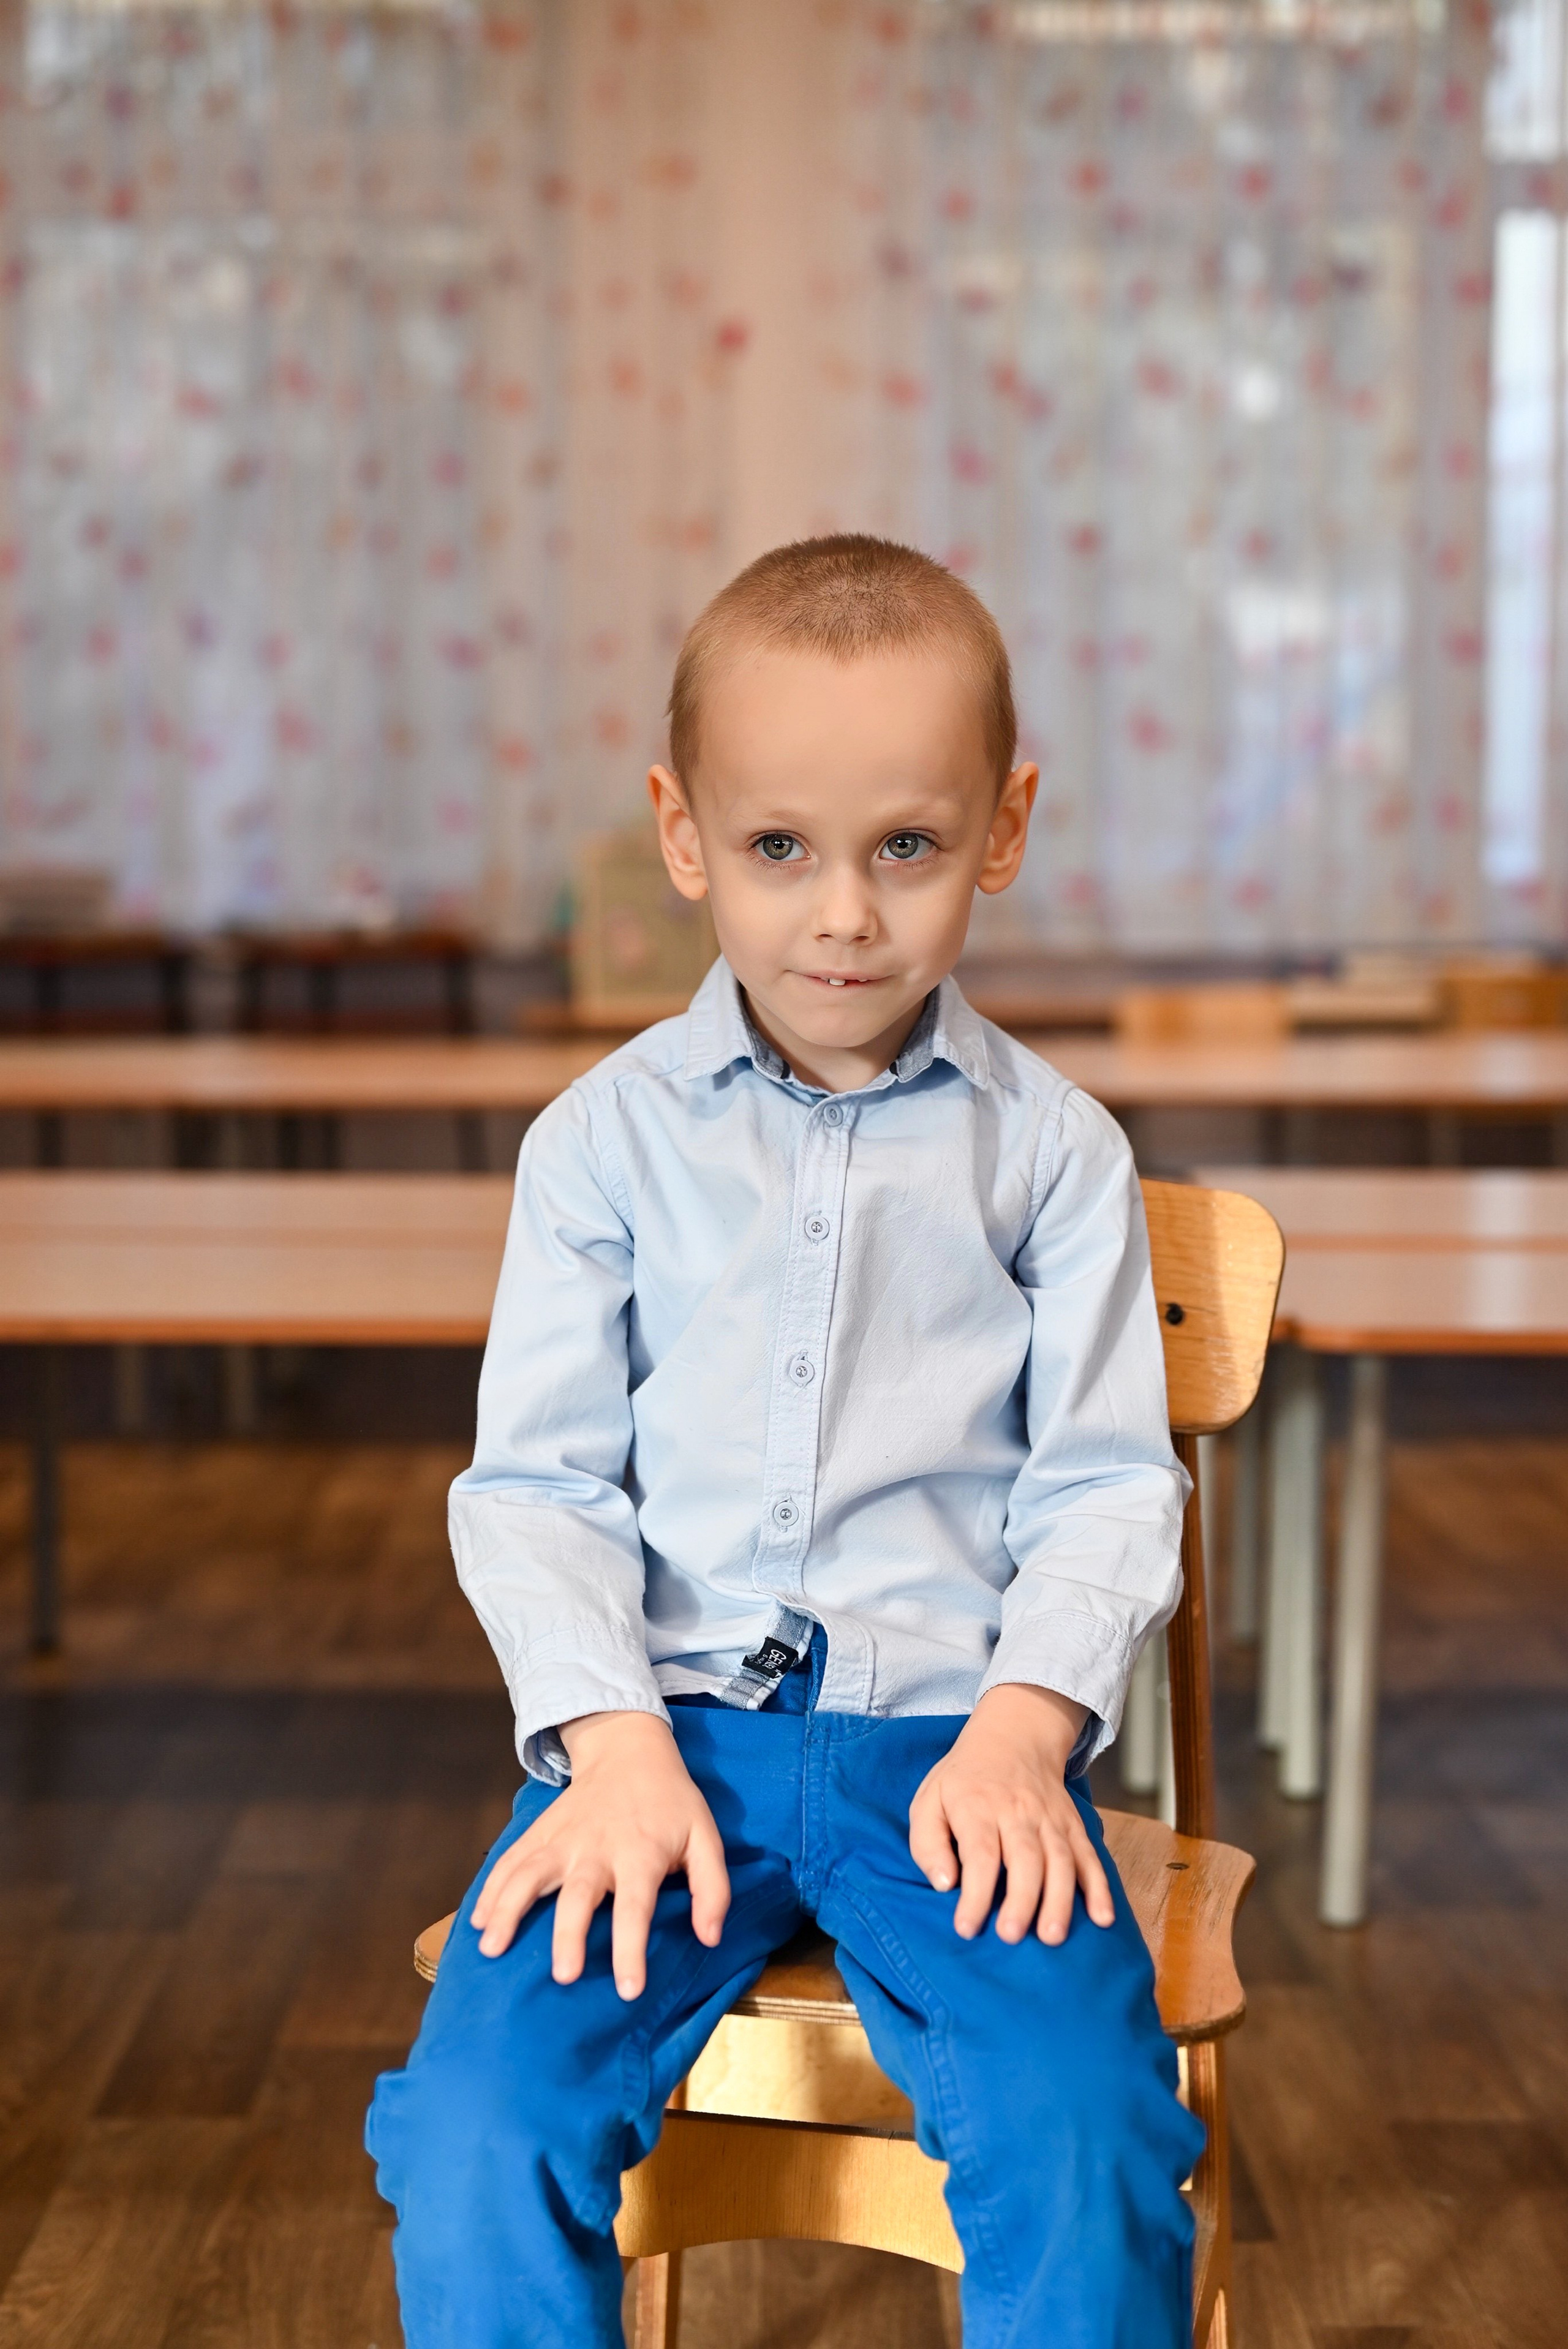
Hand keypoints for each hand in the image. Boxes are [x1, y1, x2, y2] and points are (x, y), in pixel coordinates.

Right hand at [471, 1712, 730, 1999]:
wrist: (629, 1748)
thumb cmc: (671, 1802)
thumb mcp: (706, 1837)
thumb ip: (712, 1888)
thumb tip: (709, 1938)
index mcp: (641, 1853)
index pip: (636, 1908)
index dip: (632, 1949)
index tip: (628, 1990)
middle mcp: (597, 1847)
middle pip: (578, 1895)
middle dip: (569, 1935)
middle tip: (562, 1976)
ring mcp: (563, 1839)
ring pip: (530, 1874)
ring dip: (510, 1910)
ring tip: (491, 1949)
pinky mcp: (541, 1832)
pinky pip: (511, 1860)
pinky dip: (491, 1889)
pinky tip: (478, 1920)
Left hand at [908, 1683, 1114, 1946]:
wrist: (1013, 1737)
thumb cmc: (963, 1780)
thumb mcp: (929, 1800)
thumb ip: (927, 1843)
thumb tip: (943, 1884)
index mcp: (978, 1807)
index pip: (980, 1853)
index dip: (975, 1893)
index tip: (967, 1928)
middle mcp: (1018, 1813)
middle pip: (1024, 1858)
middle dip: (1021, 1899)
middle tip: (1011, 1935)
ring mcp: (1050, 1819)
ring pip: (1060, 1860)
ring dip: (1059, 1900)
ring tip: (1053, 1937)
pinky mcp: (1073, 1825)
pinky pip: (1090, 1856)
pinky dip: (1099, 1887)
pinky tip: (1102, 1918)